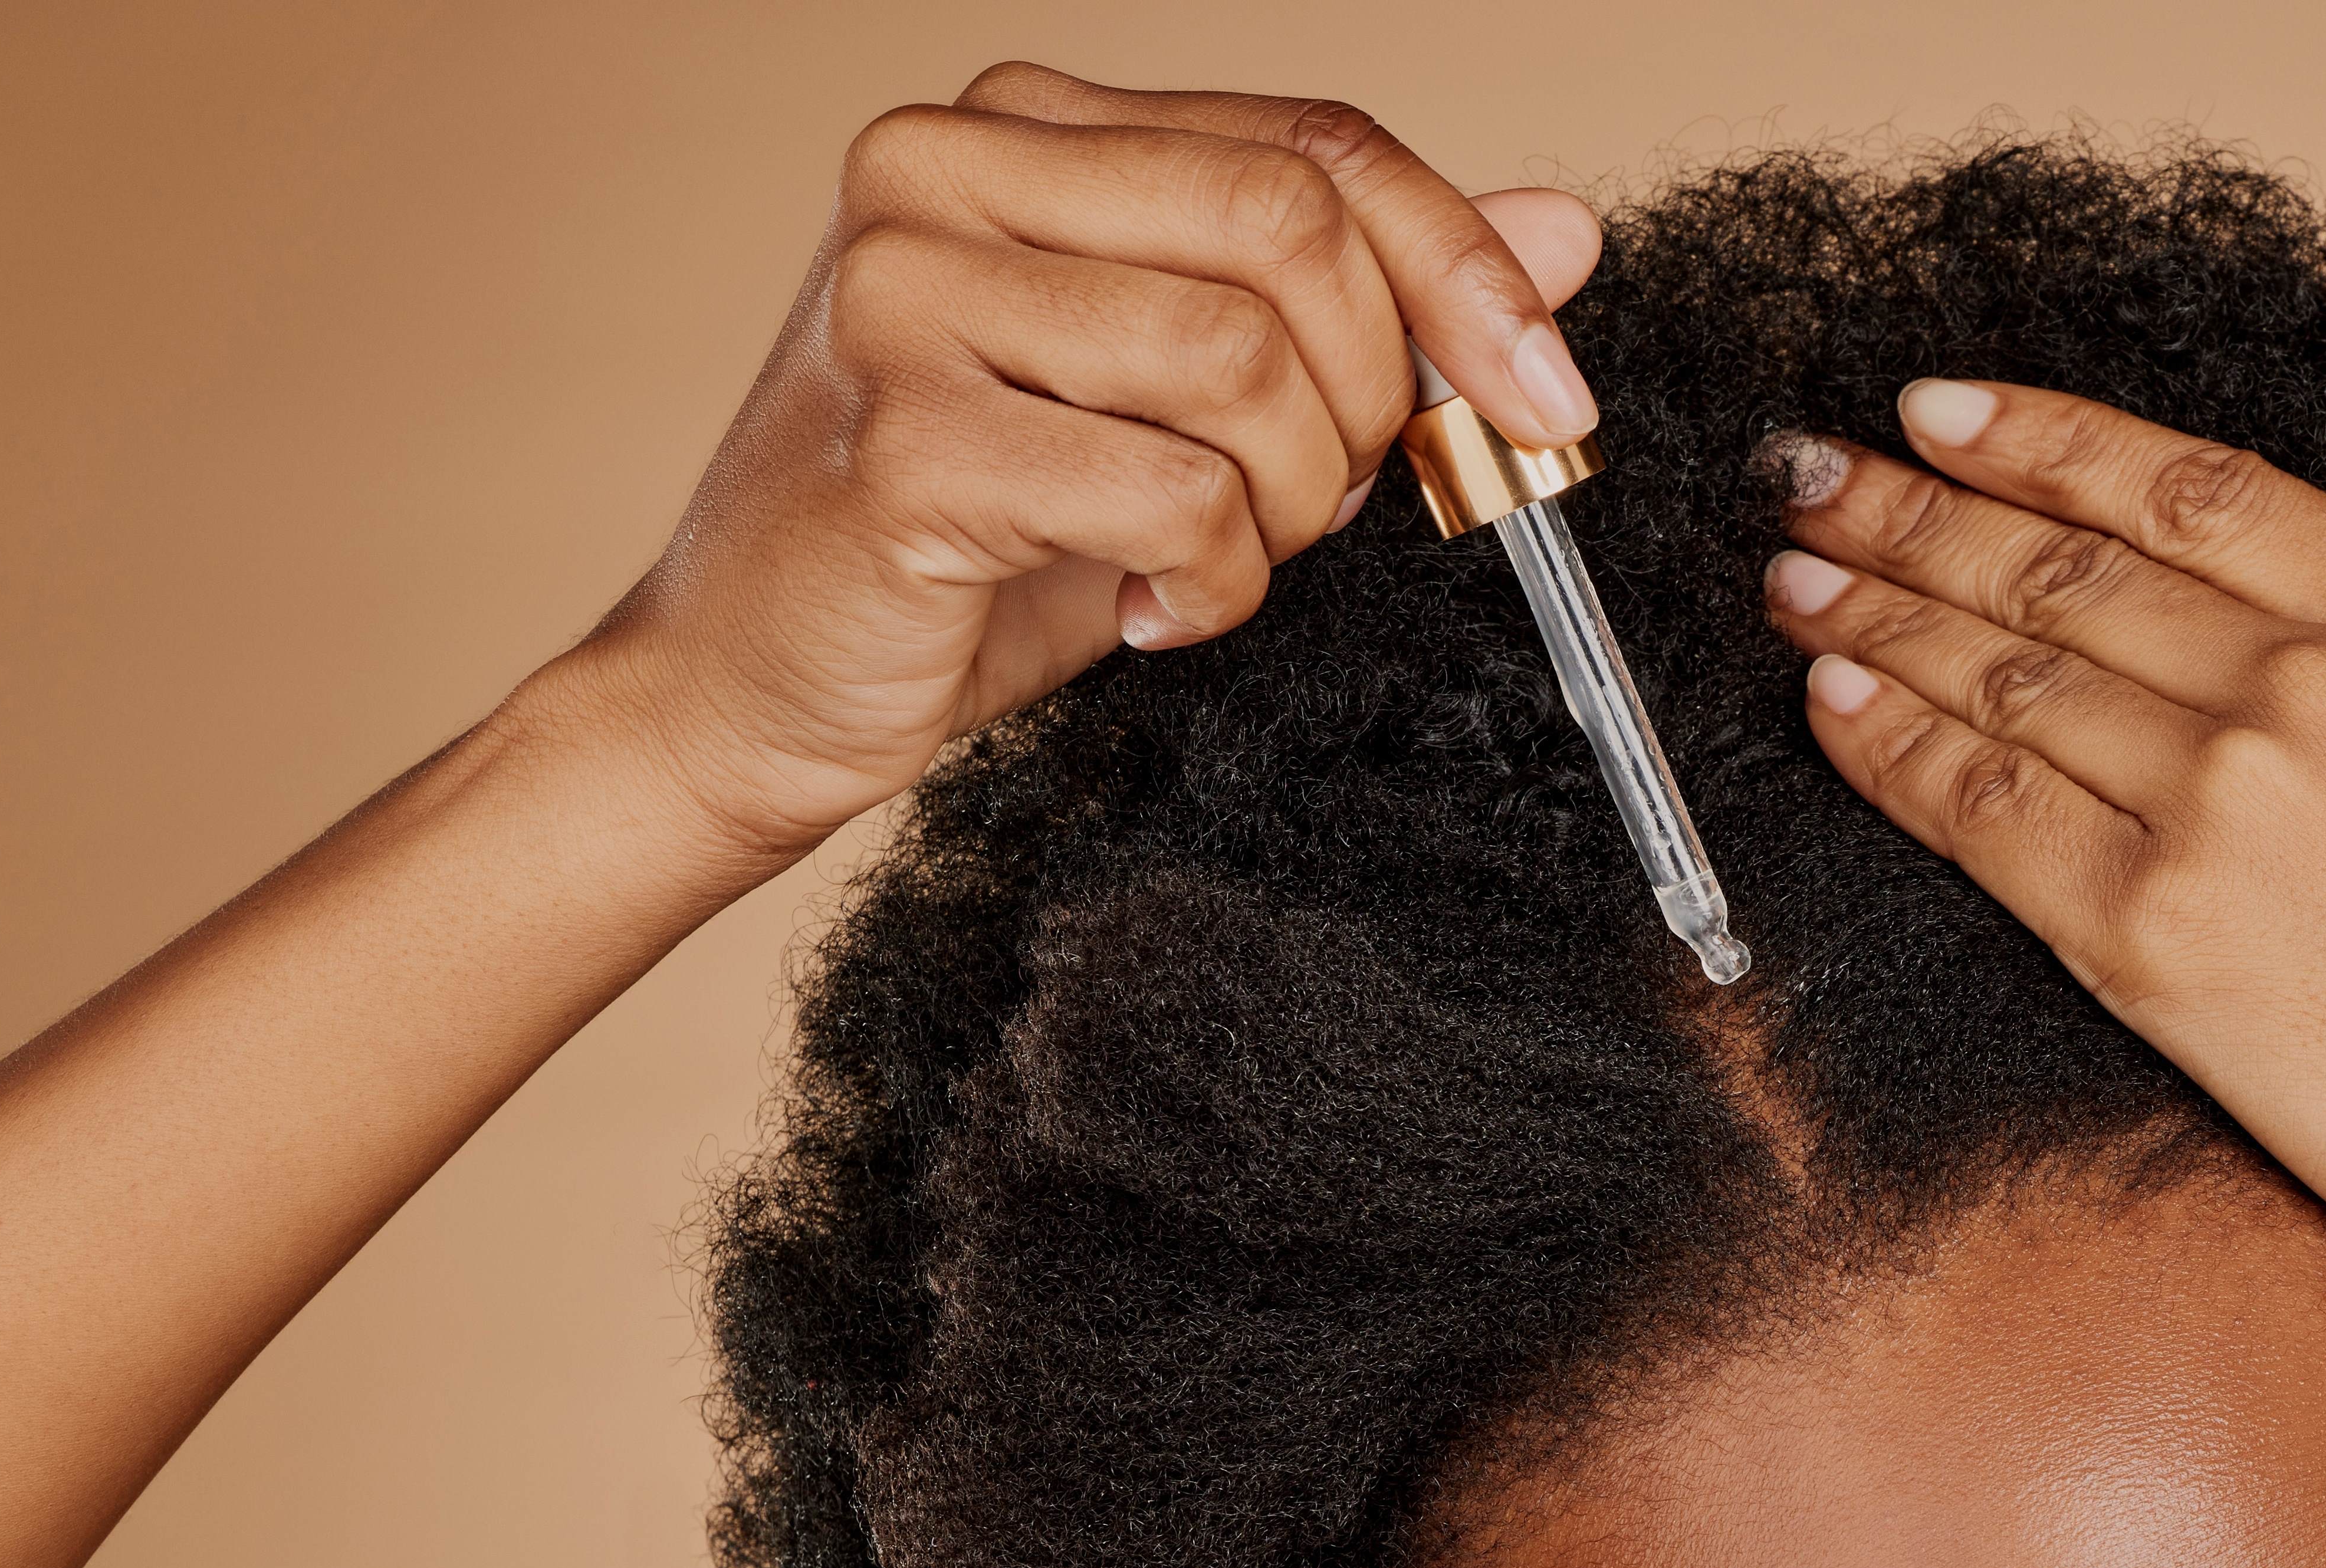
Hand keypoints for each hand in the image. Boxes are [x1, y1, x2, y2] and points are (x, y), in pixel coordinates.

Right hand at [555, 66, 1600, 879]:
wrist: (761, 682)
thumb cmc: (986, 538)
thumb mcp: (1197, 403)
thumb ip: (1360, 304)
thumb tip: (1564, 232)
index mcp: (1026, 128)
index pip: (1314, 146)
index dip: (1464, 270)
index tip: (1547, 396)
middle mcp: (945, 170)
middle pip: (1291, 231)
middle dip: (1363, 398)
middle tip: (1311, 505)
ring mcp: (906, 295)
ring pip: (1241, 365)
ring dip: (1282, 505)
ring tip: (1212, 557)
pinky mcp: (906, 439)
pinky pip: (1171, 495)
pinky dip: (1208, 581)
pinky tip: (1145, 605)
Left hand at [1757, 378, 2325, 1358]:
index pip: (2196, 493)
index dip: (2048, 442)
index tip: (1945, 414)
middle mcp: (2316, 689)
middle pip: (2070, 567)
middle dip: (1915, 512)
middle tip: (1806, 480)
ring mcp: (2230, 808)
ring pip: (2008, 675)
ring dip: (1877, 613)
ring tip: (1793, 578)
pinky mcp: (2165, 943)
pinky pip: (1989, 814)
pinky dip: (1894, 749)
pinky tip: (1830, 705)